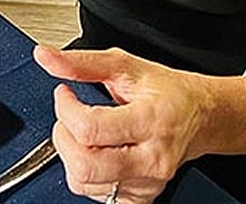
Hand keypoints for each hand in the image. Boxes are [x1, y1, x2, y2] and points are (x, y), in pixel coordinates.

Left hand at [33, 44, 207, 203]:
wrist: (199, 116)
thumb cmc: (167, 91)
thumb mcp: (126, 65)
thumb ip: (82, 63)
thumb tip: (46, 57)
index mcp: (151, 120)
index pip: (90, 129)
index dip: (65, 109)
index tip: (64, 94)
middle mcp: (152, 158)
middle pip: (84, 165)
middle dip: (64, 136)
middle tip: (69, 116)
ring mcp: (147, 183)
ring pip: (84, 183)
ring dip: (71, 154)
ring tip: (83, 132)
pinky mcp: (141, 198)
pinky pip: (96, 195)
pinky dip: (86, 173)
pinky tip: (97, 152)